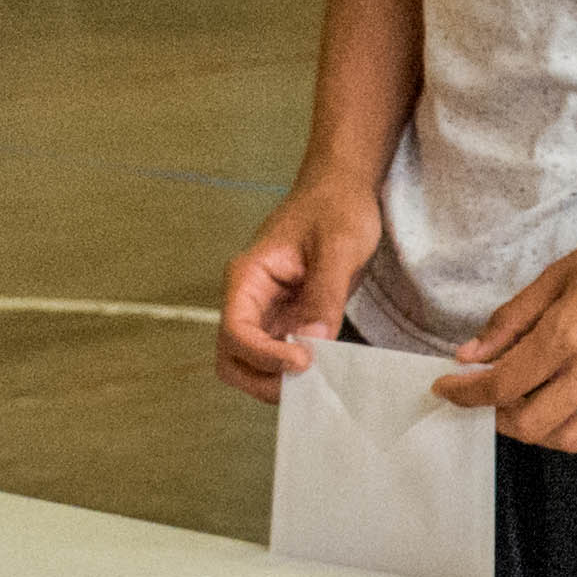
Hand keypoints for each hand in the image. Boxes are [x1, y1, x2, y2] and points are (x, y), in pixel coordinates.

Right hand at [216, 168, 391, 400]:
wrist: (343, 191)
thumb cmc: (336, 208)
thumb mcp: (339, 245)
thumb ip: (325, 293)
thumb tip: (314, 342)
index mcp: (248, 277)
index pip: (236, 331)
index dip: (263, 355)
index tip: (303, 361)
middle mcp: (249, 300)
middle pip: (232, 358)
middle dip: (262, 379)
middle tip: (305, 385)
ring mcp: (267, 314)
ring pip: (252, 364)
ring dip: (277, 381)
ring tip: (317, 381)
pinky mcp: (288, 321)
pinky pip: (281, 356)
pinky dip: (296, 372)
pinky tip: (325, 372)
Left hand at [439, 213, 576, 458]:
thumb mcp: (561, 273)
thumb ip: (513, 318)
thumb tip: (471, 354)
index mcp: (567, 333)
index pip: (502, 383)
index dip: (465, 393)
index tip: (447, 389)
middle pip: (531, 425)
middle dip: (500, 418)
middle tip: (494, 398)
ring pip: (570, 439)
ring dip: (542, 430)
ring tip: (535, 404)